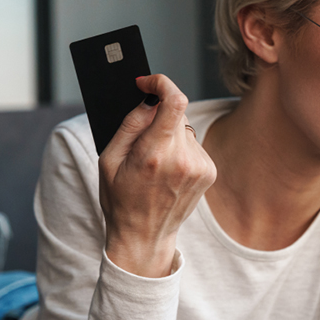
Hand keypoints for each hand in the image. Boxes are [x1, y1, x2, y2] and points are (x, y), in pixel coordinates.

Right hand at [98, 74, 216, 277]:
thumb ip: (130, 124)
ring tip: (154, 163)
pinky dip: (180, 150)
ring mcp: (200, 166)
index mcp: (155, 154)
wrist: (145, 236)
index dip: (162, 83)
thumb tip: (149, 99)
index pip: (174, 101)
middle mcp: (183, 159)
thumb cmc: (121, 199)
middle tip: (141, 140)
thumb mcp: (109, 159)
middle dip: (158, 116)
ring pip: (185, 129)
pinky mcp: (209, 172)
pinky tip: (168, 171)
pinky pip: (193, 145)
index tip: (147, 84)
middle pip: (177, 113)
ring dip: (169, 135)